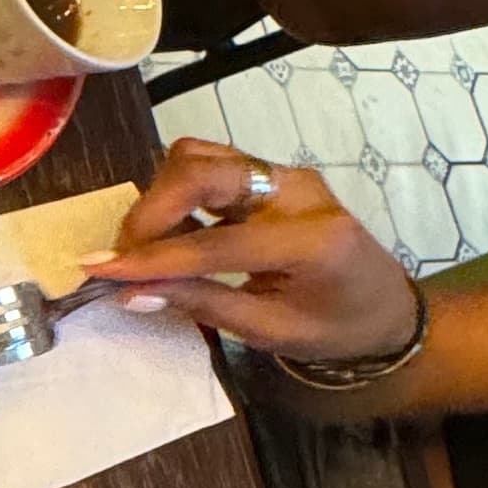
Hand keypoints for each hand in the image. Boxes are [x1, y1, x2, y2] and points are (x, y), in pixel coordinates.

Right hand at [88, 142, 422, 362]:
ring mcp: (286, 175)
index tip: (101, 270)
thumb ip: (202, 304)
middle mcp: (298, 191)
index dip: (154, 258)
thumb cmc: (336, 330)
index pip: (216, 242)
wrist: (387, 309)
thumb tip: (130, 292)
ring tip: (146, 246)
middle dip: (151, 209)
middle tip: (125, 254)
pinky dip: (178, 192)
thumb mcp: (271, 330)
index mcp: (312, 241)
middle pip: (205, 169)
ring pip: (202, 156)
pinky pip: (213, 165)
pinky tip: (170, 232)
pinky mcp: (274, 173)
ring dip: (161, 195)